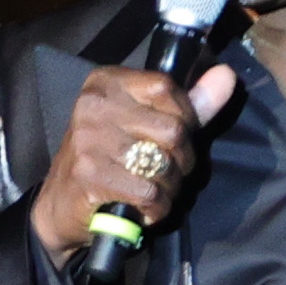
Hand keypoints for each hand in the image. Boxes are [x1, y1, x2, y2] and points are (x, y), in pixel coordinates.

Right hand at [26, 60, 244, 261]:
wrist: (59, 206)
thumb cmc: (107, 160)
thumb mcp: (143, 124)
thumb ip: (188, 103)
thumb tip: (226, 76)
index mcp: (106, 82)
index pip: (166, 87)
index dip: (186, 118)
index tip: (175, 138)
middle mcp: (93, 105)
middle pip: (173, 130)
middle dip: (181, 160)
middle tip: (165, 172)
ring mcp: (88, 140)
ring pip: (164, 164)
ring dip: (169, 188)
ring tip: (152, 190)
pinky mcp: (90, 176)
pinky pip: (150, 194)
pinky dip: (156, 209)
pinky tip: (141, 208)